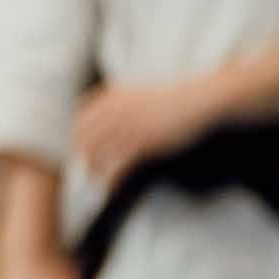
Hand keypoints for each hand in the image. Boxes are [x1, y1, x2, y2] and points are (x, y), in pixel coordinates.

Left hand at [74, 76, 209, 186]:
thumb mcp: (139, 92)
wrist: (200, 98)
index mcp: (113, 96)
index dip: (78, 137)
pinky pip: (120, 164)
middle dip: (82, 155)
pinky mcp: (145, 142)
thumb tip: (106, 122)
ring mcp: (130, 126)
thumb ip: (119, 104)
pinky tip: (112, 186)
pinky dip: (112, 178)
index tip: (80, 149)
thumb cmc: (175, 98)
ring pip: (98, 152)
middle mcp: (116, 110)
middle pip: (85, 137)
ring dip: (94, 169)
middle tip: (85, 169)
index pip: (82, 119)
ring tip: (97, 180)